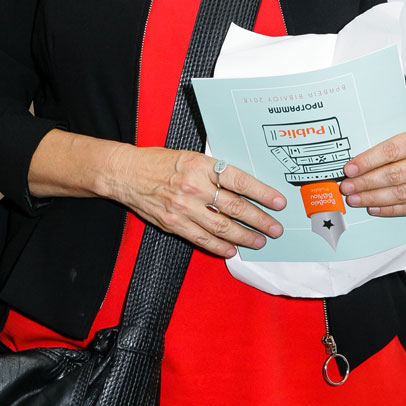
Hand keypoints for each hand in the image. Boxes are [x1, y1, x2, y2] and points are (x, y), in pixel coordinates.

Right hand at [107, 145, 286, 257]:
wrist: (126, 173)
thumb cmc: (159, 162)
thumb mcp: (191, 156)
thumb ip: (214, 171)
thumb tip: (243, 186)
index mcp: (201, 166)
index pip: (240, 181)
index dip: (262, 193)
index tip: (278, 202)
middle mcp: (194, 187)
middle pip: (235, 207)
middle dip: (260, 220)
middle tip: (276, 228)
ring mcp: (183, 207)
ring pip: (221, 226)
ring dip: (244, 236)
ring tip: (260, 241)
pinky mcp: (173, 223)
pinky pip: (201, 238)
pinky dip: (219, 246)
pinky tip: (232, 249)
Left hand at [339, 123, 405, 216]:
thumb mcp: (403, 130)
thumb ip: (382, 139)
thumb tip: (354, 159)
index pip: (391, 150)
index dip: (368, 161)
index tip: (350, 169)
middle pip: (395, 175)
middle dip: (366, 183)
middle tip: (348, 187)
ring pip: (402, 194)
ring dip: (374, 198)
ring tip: (356, 199)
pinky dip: (390, 209)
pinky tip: (374, 207)